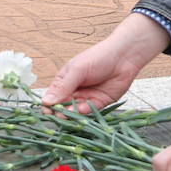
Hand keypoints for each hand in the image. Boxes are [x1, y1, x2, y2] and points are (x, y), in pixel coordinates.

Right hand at [40, 12, 167, 113]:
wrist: (124, 57)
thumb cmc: (99, 57)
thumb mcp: (77, 70)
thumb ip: (63, 87)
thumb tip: (46, 101)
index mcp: (66, 80)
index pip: (53, 96)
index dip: (49, 104)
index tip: (47, 110)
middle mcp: (75, 90)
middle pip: (63, 106)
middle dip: (60, 112)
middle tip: (59, 114)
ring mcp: (87, 97)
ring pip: (75, 111)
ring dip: (72, 114)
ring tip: (69, 112)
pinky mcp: (99, 103)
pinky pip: (89, 111)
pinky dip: (85, 112)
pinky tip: (82, 109)